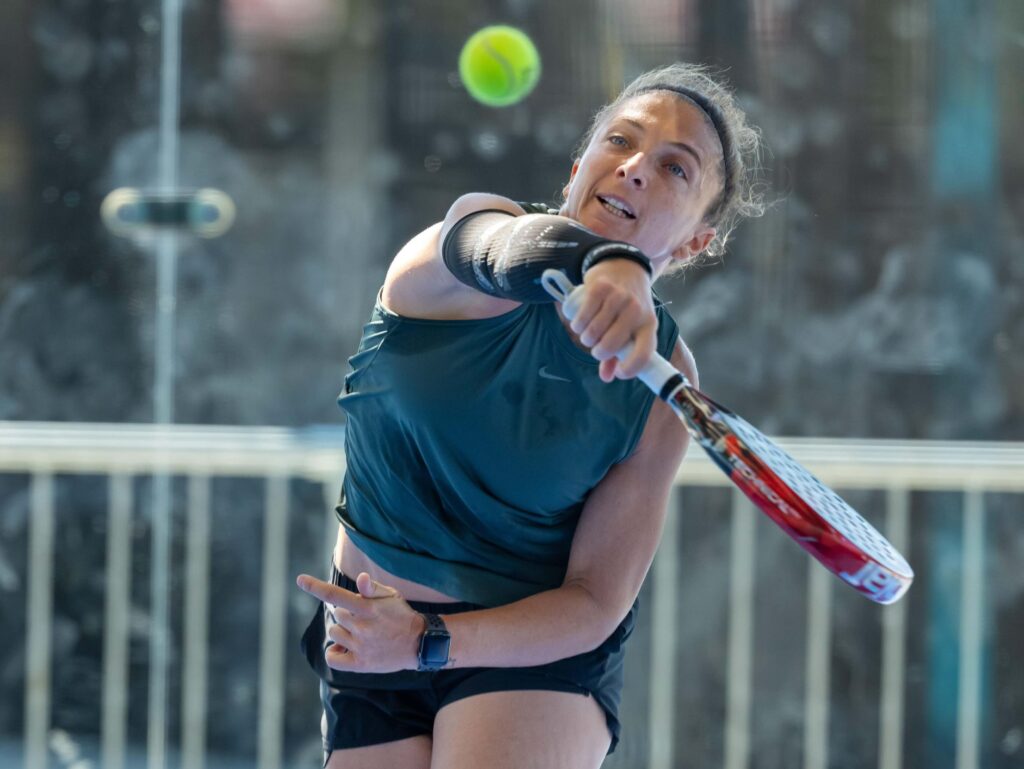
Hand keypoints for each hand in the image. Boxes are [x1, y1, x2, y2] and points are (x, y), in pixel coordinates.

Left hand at [296, 571, 425, 672]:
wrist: (418, 643)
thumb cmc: (401, 615)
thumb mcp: (391, 596)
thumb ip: (372, 588)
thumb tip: (360, 577)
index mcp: (367, 608)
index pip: (335, 595)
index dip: (315, 587)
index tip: (300, 580)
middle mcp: (362, 627)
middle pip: (336, 614)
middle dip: (347, 613)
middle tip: (365, 617)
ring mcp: (360, 647)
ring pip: (334, 632)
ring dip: (343, 630)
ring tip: (362, 632)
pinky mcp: (360, 664)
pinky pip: (333, 657)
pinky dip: (335, 652)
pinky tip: (346, 647)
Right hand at [566, 259, 655, 381]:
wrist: (624, 267)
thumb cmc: (628, 306)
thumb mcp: (632, 328)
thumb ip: (619, 354)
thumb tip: (607, 377)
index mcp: (649, 325)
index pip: (643, 354)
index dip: (629, 370)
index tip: (618, 372)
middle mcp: (637, 311)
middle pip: (610, 345)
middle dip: (597, 352)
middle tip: (595, 346)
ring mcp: (619, 298)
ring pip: (593, 332)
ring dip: (584, 338)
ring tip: (586, 332)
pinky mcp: (600, 288)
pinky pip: (582, 317)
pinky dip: (576, 324)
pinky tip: (579, 322)